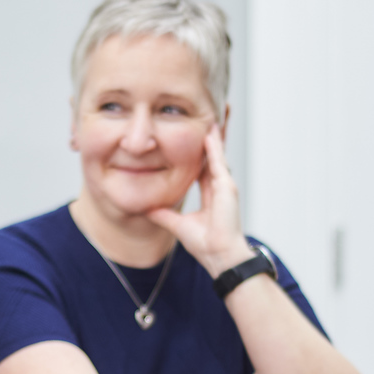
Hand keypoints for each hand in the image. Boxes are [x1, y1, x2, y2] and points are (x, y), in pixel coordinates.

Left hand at [147, 127, 254, 275]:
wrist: (220, 256)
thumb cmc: (206, 245)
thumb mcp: (178, 224)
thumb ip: (164, 215)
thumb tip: (147, 208)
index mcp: (210, 194)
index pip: (203, 167)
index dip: (199, 153)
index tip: (192, 138)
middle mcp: (219, 187)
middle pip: (213, 156)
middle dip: (210, 138)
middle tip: (207, 118)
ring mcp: (225, 186)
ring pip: (218, 154)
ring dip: (214, 136)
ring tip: (210, 116)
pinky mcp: (227, 187)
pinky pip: (218, 161)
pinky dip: (214, 146)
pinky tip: (208, 131)